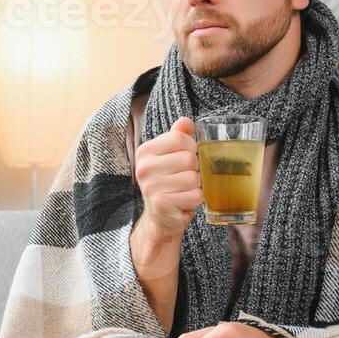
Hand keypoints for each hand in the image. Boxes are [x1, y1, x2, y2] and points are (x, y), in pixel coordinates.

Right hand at [133, 116, 202, 240]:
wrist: (160, 216)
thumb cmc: (168, 182)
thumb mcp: (171, 155)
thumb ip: (178, 136)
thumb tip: (185, 121)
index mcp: (145, 151)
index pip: (179, 138)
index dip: (190, 147)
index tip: (185, 156)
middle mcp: (144, 168)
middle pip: (189, 159)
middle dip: (193, 169)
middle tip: (183, 177)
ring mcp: (151, 187)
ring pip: (193, 178)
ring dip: (195, 186)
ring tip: (183, 190)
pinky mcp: (162, 204)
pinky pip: (195, 195)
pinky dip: (195, 199)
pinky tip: (184, 201)